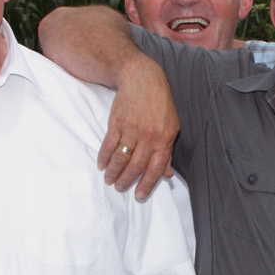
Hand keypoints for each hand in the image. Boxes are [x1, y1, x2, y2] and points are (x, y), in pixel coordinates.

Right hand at [98, 62, 178, 199]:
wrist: (142, 79)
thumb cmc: (160, 104)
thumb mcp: (171, 127)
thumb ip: (167, 152)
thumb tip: (167, 174)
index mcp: (164, 139)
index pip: (155, 168)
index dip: (147, 184)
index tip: (139, 195)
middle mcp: (148, 137)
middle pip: (136, 166)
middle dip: (127, 180)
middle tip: (120, 188)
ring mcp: (131, 130)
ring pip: (121, 158)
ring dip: (114, 172)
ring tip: (109, 180)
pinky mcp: (117, 123)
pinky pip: (109, 145)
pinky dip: (104, 157)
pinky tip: (102, 165)